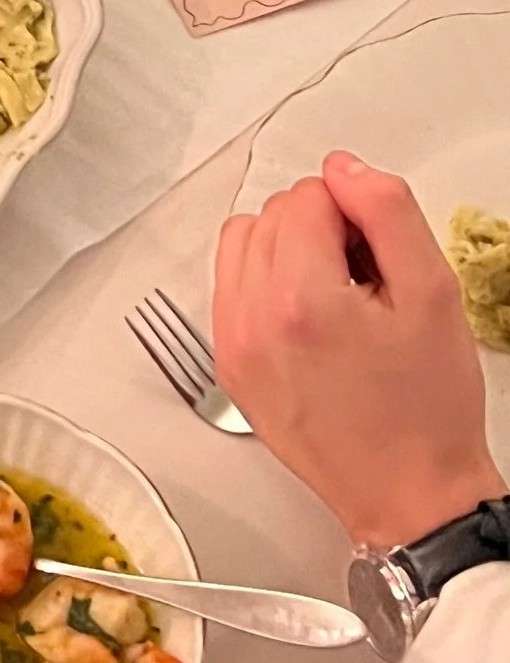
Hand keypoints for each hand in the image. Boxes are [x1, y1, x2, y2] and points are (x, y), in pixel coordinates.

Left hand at [214, 151, 504, 548]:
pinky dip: (265, 284)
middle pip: (273, 214)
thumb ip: (388, 212)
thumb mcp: (434, 293)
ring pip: (243, 242)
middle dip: (321, 229)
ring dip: (287, 249)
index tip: (378, 254)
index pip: (309, 196)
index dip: (354, 213)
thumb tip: (344, 168)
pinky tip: (310, 317)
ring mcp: (234, 345)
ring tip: (337, 295)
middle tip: (367, 277)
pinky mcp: (229, 366)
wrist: (412, 494)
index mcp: (302, 300)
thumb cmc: (428, 410)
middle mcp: (253, 320)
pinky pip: (230, 287)